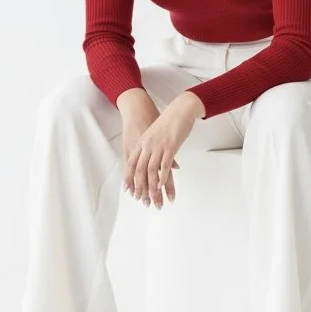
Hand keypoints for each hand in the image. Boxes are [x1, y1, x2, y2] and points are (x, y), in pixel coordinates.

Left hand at [122, 92, 204, 208]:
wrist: (180, 109)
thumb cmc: (168, 121)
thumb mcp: (153, 133)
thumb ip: (149, 146)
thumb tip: (149, 158)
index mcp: (142, 143)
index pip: (132, 164)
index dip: (130, 180)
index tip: (130, 192)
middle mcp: (147, 145)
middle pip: (140, 170)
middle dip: (141, 188)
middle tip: (143, 201)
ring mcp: (158, 146)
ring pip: (152, 170)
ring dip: (152, 187)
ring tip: (155, 198)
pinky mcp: (170, 146)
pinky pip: (164, 164)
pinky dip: (163, 176)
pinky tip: (162, 185)